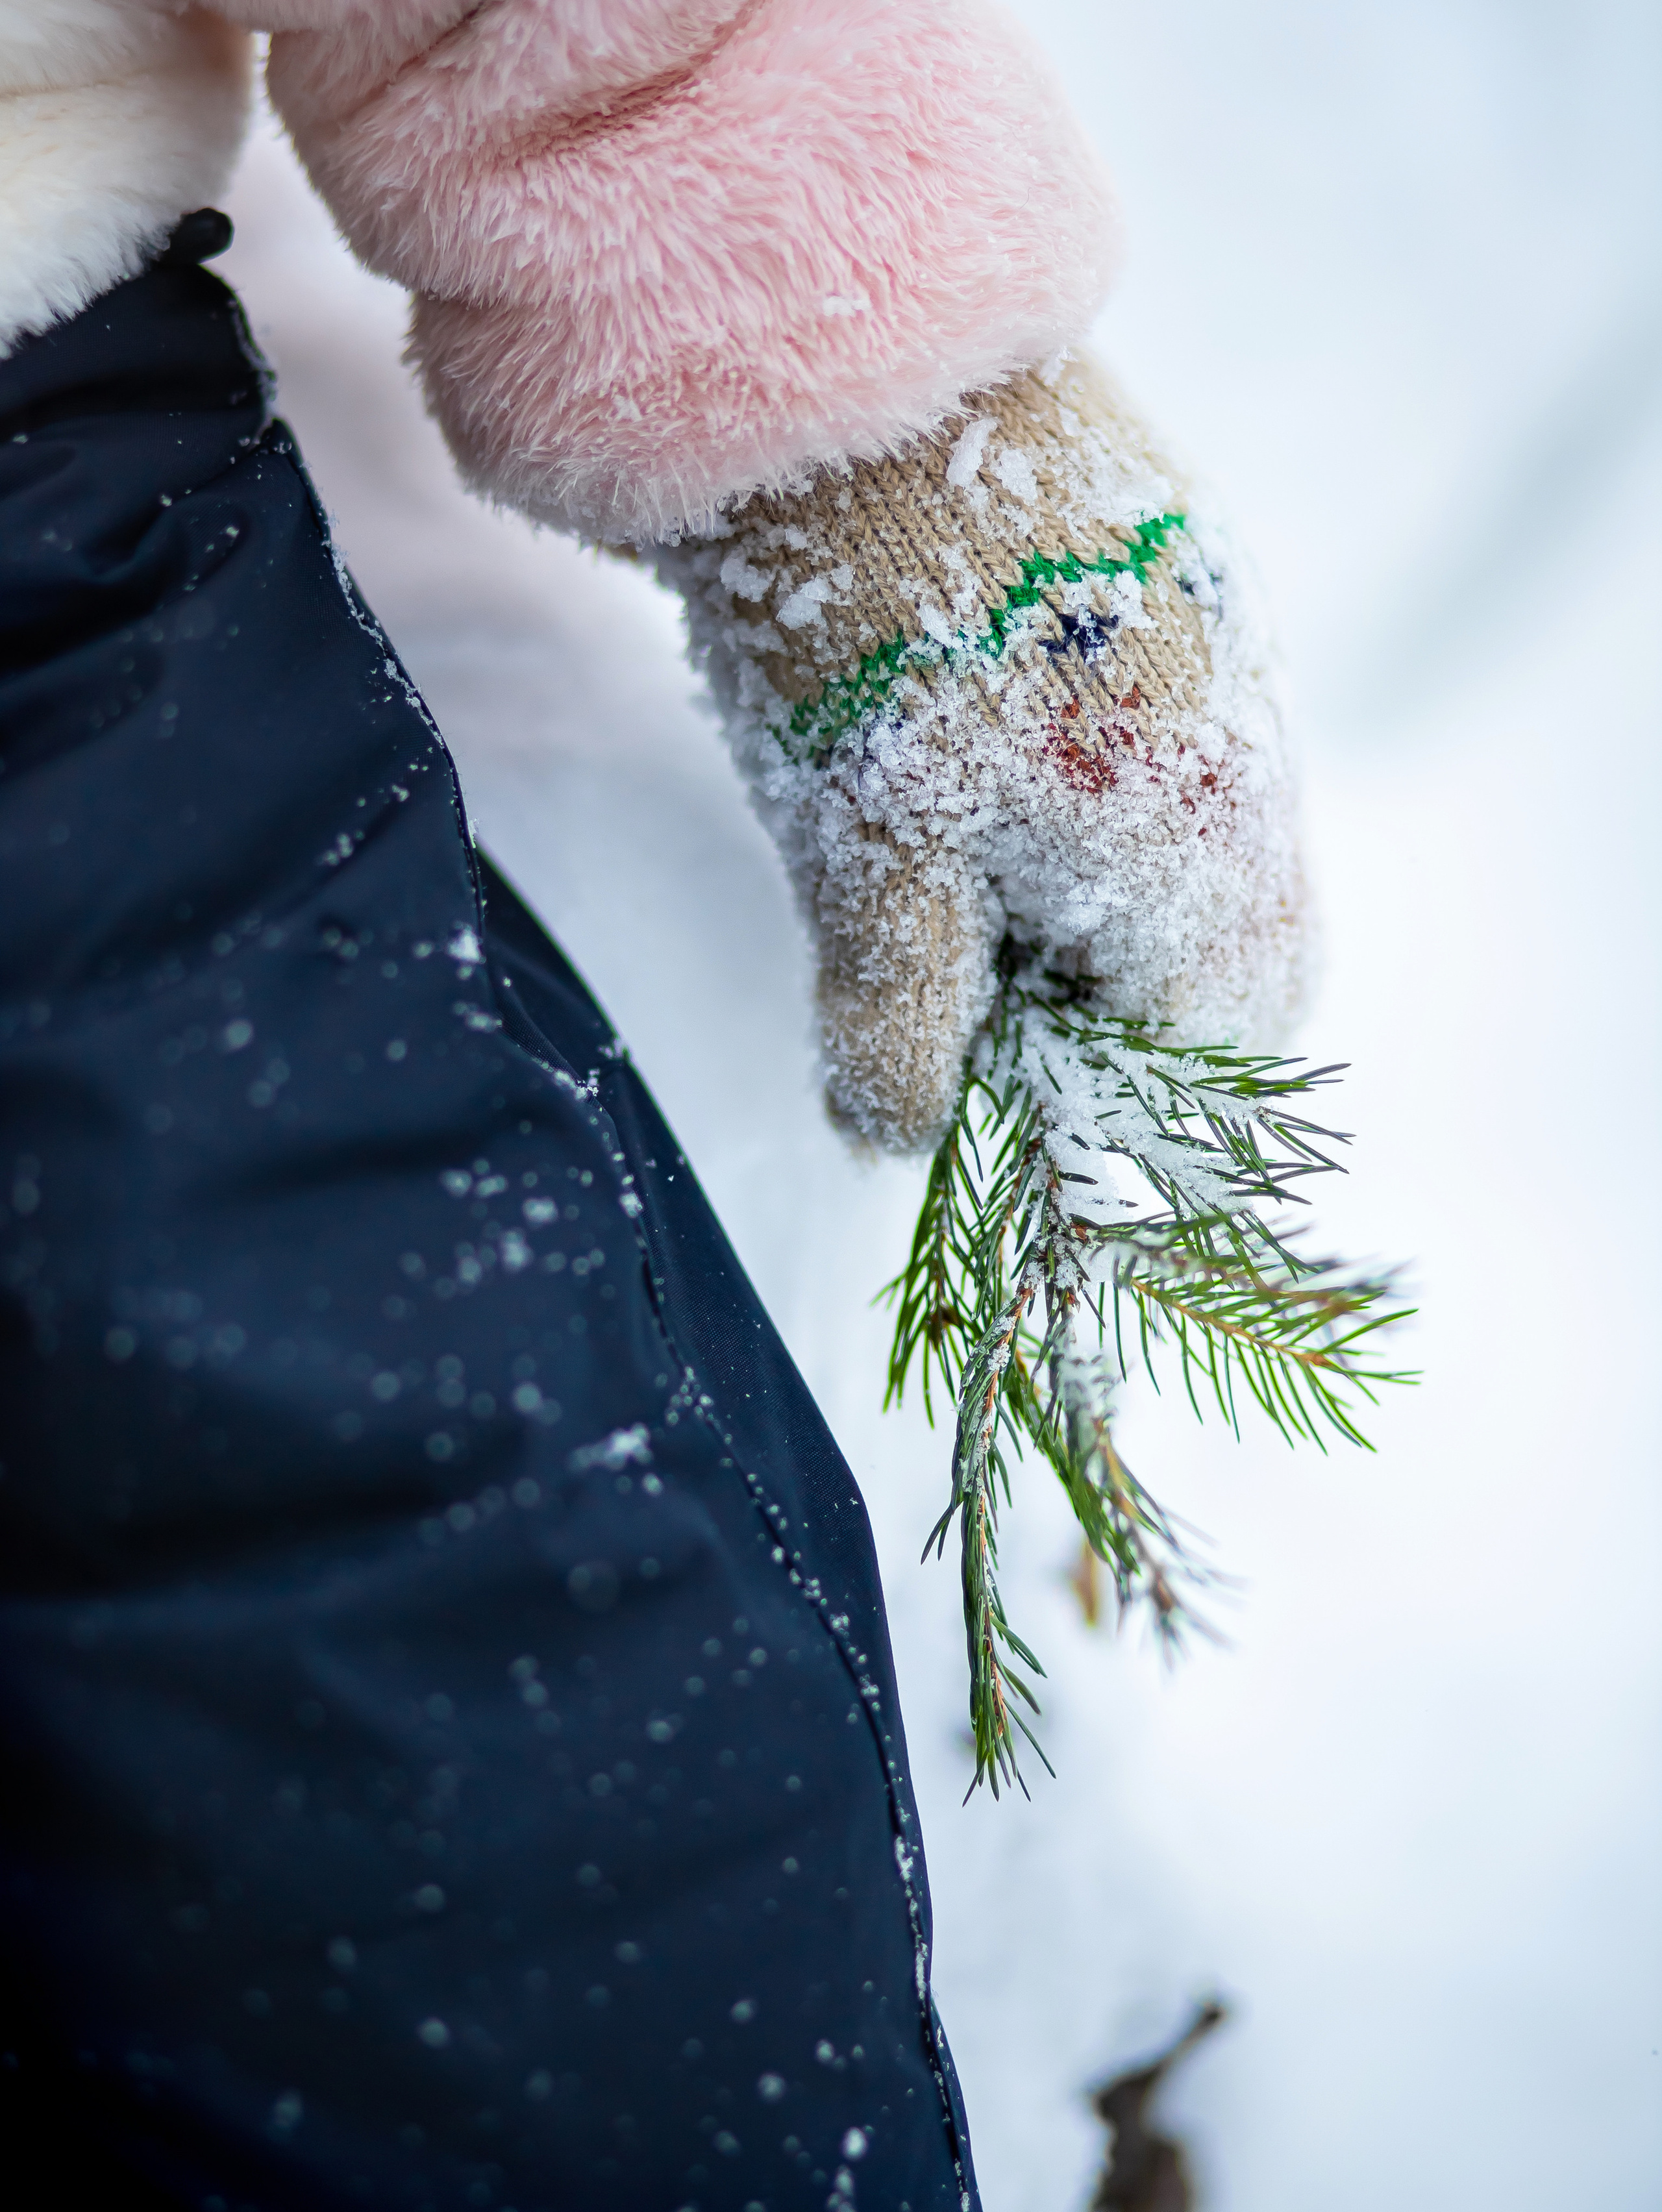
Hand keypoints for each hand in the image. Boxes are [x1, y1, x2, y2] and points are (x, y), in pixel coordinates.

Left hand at [659, 353, 1310, 1152]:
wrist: (842, 378)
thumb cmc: (861, 647)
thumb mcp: (866, 869)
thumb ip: (898, 1023)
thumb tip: (899, 1130)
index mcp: (1200, 846)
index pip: (1211, 1037)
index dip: (1105, 1085)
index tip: (995, 1062)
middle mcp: (1248, 746)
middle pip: (1229, 942)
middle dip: (1116, 989)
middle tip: (974, 964)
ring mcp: (1225, 641)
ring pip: (1196, 829)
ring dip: (1096, 878)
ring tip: (950, 835)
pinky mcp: (1177, 562)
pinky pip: (1166, 724)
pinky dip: (1090, 776)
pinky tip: (971, 728)